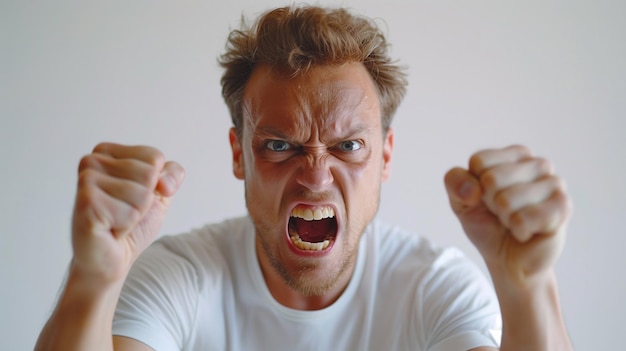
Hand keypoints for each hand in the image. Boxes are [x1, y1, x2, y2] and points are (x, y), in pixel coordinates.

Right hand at [71, 143, 184, 284]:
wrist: (109, 258)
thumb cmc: (131, 223)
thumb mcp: (158, 193)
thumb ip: (171, 175)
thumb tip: (165, 182)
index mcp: (106, 152)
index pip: (155, 157)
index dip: (156, 184)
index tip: (132, 198)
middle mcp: (91, 161)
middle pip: (150, 174)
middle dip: (145, 201)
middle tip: (122, 212)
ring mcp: (86, 181)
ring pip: (143, 194)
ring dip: (135, 215)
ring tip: (115, 221)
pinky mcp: (86, 204)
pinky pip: (131, 213)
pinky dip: (126, 226)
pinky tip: (108, 229)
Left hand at [444, 145, 570, 282]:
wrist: (508, 259)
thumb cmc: (487, 223)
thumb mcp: (460, 200)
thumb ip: (455, 182)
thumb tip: (473, 189)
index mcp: (514, 154)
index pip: (479, 161)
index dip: (474, 186)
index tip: (485, 197)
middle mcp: (537, 163)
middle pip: (491, 179)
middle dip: (490, 204)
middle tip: (502, 213)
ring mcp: (554, 183)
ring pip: (507, 200)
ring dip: (504, 218)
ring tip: (515, 222)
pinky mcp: (563, 207)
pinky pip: (524, 218)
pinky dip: (518, 230)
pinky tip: (527, 232)